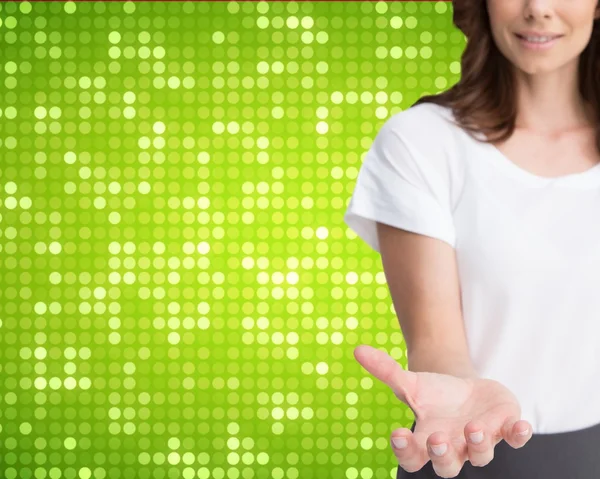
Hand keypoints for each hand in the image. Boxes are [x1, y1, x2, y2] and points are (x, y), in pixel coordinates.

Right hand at [354, 344, 532, 477]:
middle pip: (446, 466)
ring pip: (480, 456)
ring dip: (478, 445)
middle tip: (438, 439)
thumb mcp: (411, 382)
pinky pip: (514, 439)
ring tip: (473, 428)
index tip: (397, 433)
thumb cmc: (435, 395)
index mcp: (426, 440)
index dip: (404, 451)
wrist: (467, 393)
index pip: (411, 456)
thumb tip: (357, 349)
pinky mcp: (504, 429)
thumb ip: (386, 370)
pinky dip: (518, 435)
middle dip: (442, 455)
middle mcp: (453, 448)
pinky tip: (520, 425)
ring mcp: (480, 441)